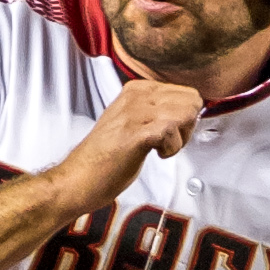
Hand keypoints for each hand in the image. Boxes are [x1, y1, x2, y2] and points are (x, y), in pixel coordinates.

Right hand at [49, 80, 202, 215]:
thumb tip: (186, 114)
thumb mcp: (132, 123)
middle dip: (188, 126)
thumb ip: (155, 113)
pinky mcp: (135, 133)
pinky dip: (171, 149)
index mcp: (136, 90)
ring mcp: (135, 113)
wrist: (79, 178)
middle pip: (190, 100)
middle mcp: (136, 96)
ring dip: (181, 138)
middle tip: (168, 143)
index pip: (185, 93)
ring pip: (186, 113)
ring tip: (161, 149)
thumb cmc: (105, 159)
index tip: (168, 134)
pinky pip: (172, 131)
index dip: (185, 118)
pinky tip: (156, 155)